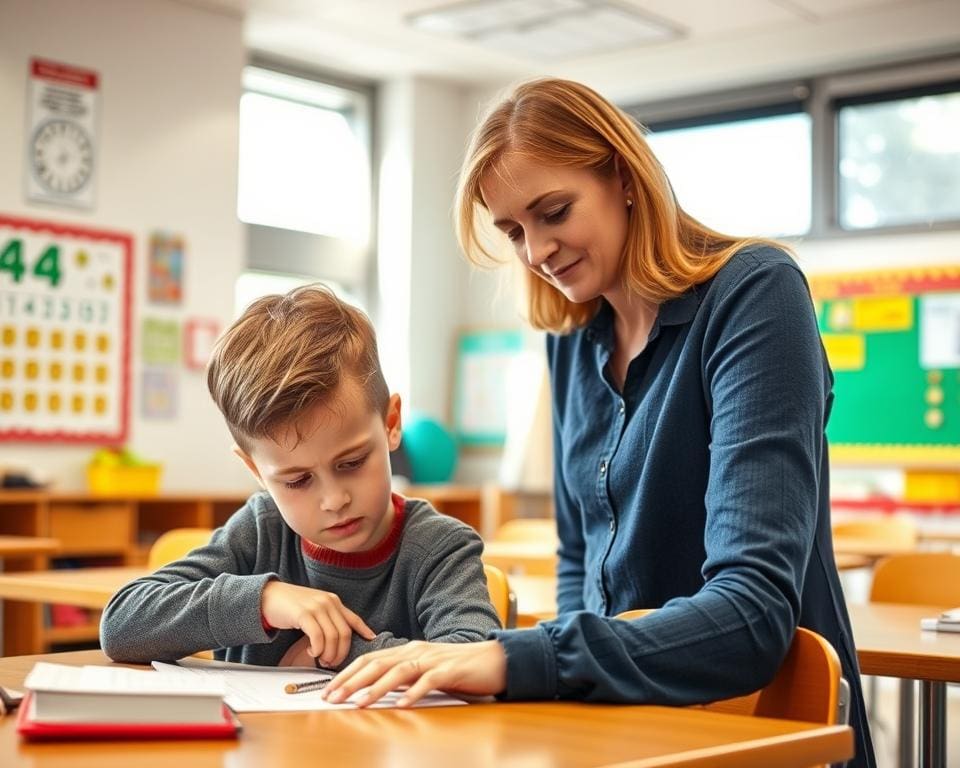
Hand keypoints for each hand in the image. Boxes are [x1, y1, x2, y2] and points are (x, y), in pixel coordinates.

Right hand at [261, 581, 374, 667]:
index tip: (372, 640)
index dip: (364, 631)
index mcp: (334, 602)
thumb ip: (328, 619)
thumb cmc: (292, 606)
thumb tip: (339, 639)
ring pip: (333, 637)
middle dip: (341, 653)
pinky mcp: (304, 614)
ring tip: (322, 660)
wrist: (269, 596)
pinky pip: (317, 636)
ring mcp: (317, 607)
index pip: (354, 619)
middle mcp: (328, 602)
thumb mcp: (315, 609)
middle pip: (344, 633)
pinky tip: (312, 652)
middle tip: (332, 664)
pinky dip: (317, 649)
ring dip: (329, 654)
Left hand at [321, 640, 506, 706]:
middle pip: (377, 663)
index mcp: (408, 651)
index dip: (347, 674)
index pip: (370, 660)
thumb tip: (375, 689)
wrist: (493, 660)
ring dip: (376, 687)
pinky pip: (429, 680)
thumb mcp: (424, 670)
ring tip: (359, 702)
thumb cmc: (458, 668)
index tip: (328, 690)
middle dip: (352, 681)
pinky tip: (402, 704)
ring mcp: (433, 660)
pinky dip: (414, 692)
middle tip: (332, 697)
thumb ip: (402, 676)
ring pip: (398, 671)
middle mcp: (416, 652)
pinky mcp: (451, 670)